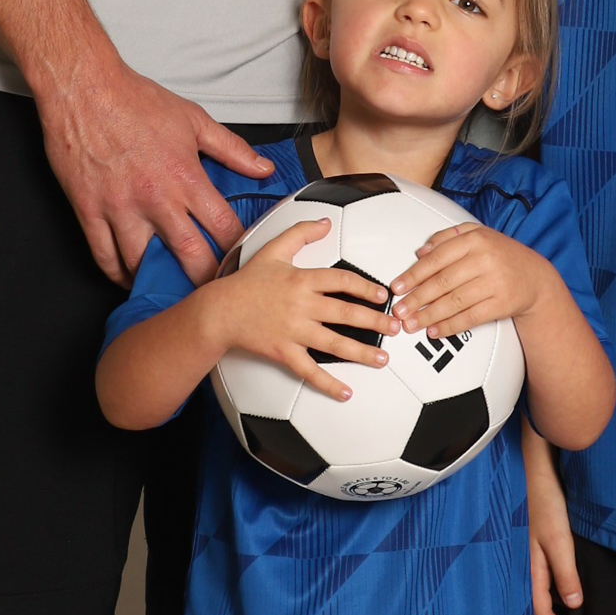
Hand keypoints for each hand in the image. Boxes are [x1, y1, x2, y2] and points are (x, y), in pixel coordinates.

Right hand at [38, 56, 273, 282]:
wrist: (85, 89)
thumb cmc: (135, 101)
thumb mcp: (193, 119)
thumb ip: (231, 149)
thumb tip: (262, 168)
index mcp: (185, 177)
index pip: (223, 227)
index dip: (238, 249)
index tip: (243, 261)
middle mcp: (155, 199)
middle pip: (190, 255)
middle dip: (206, 279)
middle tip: (214, 291)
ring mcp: (120, 208)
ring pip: (143, 263)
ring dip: (158, 279)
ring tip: (171, 287)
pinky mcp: (89, 211)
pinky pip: (104, 256)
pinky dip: (117, 274)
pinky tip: (129, 277)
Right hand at [209, 219, 391, 402]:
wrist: (220, 311)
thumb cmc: (247, 281)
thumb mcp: (273, 250)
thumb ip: (301, 233)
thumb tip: (326, 222)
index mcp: (301, 280)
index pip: (342, 281)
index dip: (366, 288)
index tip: (382, 295)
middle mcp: (301, 306)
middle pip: (345, 313)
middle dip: (375, 322)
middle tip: (395, 328)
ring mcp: (293, 331)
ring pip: (334, 344)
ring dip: (361, 353)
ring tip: (382, 359)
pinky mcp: (283, 352)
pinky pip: (309, 371)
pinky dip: (328, 384)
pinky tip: (346, 393)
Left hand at [392, 224, 553, 338]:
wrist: (535, 277)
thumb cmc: (500, 255)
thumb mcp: (477, 235)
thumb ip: (446, 238)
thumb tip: (420, 252)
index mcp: (475, 239)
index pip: (436, 258)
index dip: (413, 274)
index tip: (397, 287)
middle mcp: (485, 259)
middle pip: (443, 282)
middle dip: (416, 298)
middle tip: (398, 311)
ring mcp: (495, 282)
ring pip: (454, 301)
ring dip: (429, 315)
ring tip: (411, 324)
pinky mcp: (502, 303)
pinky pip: (471, 317)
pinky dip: (450, 326)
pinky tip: (435, 331)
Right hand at [524, 431, 583, 614]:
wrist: (532, 467)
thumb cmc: (546, 502)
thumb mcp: (560, 540)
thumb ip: (566, 573)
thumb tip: (574, 606)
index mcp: (528, 568)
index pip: (539, 613)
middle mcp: (521, 565)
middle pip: (529, 609)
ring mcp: (522, 554)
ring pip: (530, 594)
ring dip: (544, 612)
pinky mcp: (527, 543)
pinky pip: (533, 578)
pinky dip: (543, 592)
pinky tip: (556, 590)